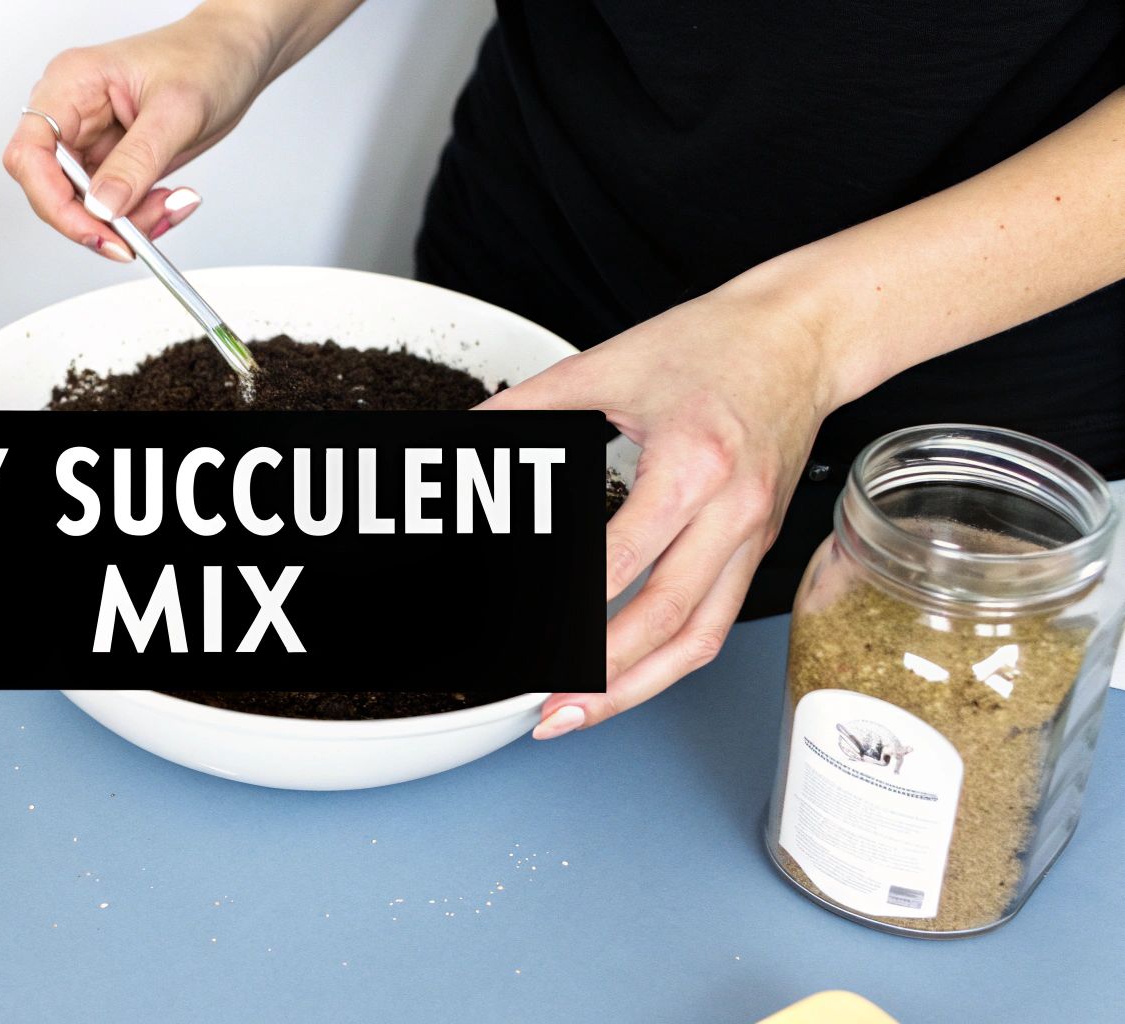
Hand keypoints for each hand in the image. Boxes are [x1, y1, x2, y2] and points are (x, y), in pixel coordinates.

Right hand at [2, 8, 274, 260]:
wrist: (237, 54)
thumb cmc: (207, 57)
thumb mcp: (177, 110)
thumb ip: (137, 161)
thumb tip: (103, 205)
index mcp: (71, 84)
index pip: (30, 152)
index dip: (52, 199)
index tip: (93, 227)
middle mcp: (73, 112)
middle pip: (53, 188)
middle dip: (98, 218)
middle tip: (136, 235)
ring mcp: (92, 138)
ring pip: (86, 205)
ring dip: (128, 221)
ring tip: (170, 205)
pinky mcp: (114, 159)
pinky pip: (113, 204)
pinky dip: (141, 215)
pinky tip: (170, 201)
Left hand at [482, 271, 839, 738]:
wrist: (801, 336)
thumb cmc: (712, 345)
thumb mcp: (606, 365)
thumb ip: (528, 407)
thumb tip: (467, 433)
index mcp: (692, 464)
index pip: (619, 561)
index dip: (565, 608)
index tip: (519, 633)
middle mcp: (732, 511)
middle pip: (665, 619)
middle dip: (600, 676)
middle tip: (543, 707)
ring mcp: (752, 537)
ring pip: (697, 638)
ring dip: (635, 688)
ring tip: (575, 713)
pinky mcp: (756, 549)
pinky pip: (713, 623)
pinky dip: (666, 661)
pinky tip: (622, 679)